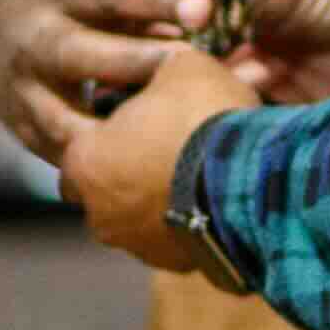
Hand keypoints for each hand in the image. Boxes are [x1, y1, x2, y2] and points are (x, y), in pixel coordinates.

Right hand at [0, 0, 210, 163]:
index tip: (201, 8)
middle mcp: (31, 39)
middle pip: (77, 53)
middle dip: (136, 61)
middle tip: (191, 65)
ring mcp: (21, 90)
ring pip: (64, 117)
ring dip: (118, 126)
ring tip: (173, 128)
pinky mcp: (23, 131)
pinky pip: (66, 155)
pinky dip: (105, 162)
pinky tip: (148, 165)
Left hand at [57, 42, 261, 272]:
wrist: (253, 179)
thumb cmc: (203, 116)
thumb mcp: (181, 67)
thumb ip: (158, 67)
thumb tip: (162, 63)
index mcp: (83, 164)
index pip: (77, 149)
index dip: (105, 132)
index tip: (135, 118)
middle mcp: (100, 214)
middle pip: (104, 191)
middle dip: (126, 173)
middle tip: (163, 148)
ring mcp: (139, 246)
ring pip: (138, 220)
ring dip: (158, 200)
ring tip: (197, 173)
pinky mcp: (179, 266)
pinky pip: (177, 240)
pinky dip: (190, 221)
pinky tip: (216, 197)